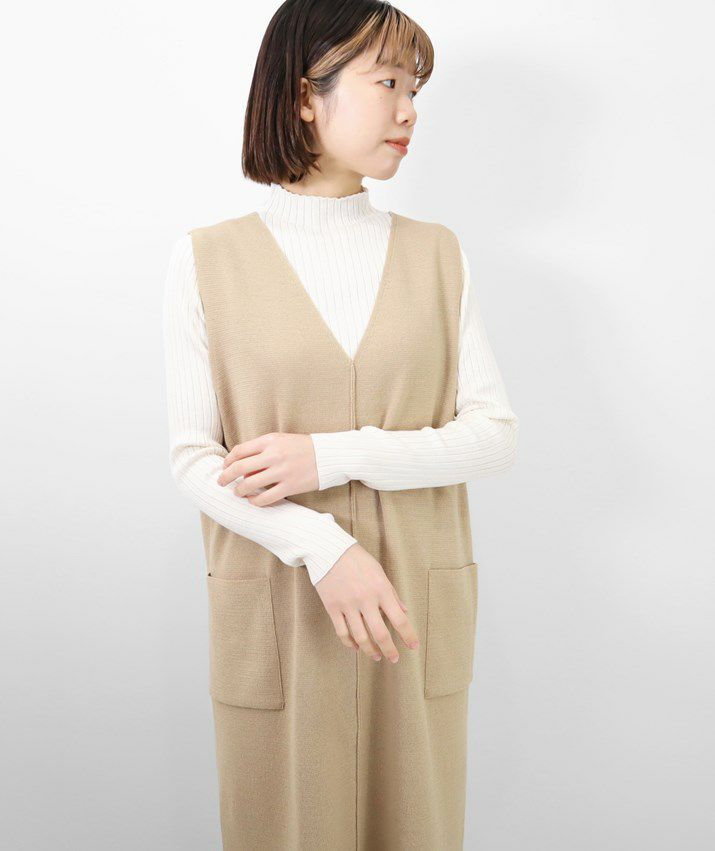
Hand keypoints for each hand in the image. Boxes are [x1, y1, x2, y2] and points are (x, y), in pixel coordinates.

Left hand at [217, 432, 317, 505]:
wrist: (328, 455)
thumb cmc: (303, 447)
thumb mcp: (281, 440)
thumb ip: (262, 449)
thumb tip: (243, 466)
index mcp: (270, 441)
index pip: (240, 451)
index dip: (228, 461)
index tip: (225, 467)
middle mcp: (274, 455)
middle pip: (239, 468)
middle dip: (226, 477)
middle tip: (221, 482)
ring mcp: (282, 472)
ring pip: (249, 485)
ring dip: (239, 491)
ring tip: (237, 492)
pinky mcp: (290, 486)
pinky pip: (266, 498)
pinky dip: (255, 501)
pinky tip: (252, 500)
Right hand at [315, 543, 419, 663]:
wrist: (329, 550)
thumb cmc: (357, 559)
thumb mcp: (379, 572)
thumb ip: (392, 593)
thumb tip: (403, 611)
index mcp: (381, 589)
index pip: (399, 619)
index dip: (408, 636)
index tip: (413, 647)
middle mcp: (366, 599)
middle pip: (380, 633)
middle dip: (389, 650)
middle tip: (394, 659)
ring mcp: (348, 605)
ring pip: (361, 636)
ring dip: (370, 650)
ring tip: (375, 656)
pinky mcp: (332, 607)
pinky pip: (342, 632)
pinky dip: (349, 643)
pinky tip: (355, 647)